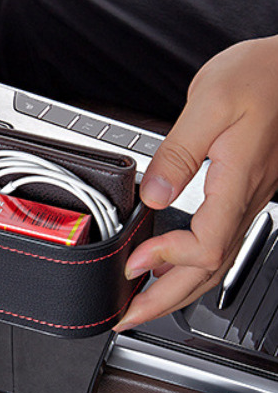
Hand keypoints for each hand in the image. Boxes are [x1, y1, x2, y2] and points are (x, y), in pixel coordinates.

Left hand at [114, 36, 277, 330]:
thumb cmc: (263, 76)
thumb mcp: (209, 104)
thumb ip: (177, 153)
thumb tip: (152, 194)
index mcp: (237, 181)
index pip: (204, 246)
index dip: (166, 263)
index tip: (133, 263)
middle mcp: (247, 198)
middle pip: (209, 268)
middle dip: (167, 300)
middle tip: (130, 316)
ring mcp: (249, 197)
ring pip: (216, 259)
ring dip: (178, 287)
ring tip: (144, 301)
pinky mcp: (246, 189)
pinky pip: (219, 239)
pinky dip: (192, 261)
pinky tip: (171, 261)